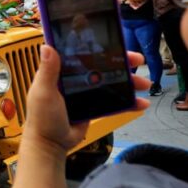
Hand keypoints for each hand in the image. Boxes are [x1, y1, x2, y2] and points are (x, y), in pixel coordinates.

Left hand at [22, 46, 149, 153]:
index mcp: (62, 71)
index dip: (99, 46)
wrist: (51, 144)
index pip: (83, 53)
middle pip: (102, 65)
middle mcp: (75, 79)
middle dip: (122, 62)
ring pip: (111, 82)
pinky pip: (114, 102)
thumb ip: (47, 71)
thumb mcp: (44, 92)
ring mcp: (86, 92)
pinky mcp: (94, 107)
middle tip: (138, 60)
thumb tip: (47, 46)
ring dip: (129, 82)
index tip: (115, 42)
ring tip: (145, 83)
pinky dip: (128, 103)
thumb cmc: (42, 118)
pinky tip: (141, 103)